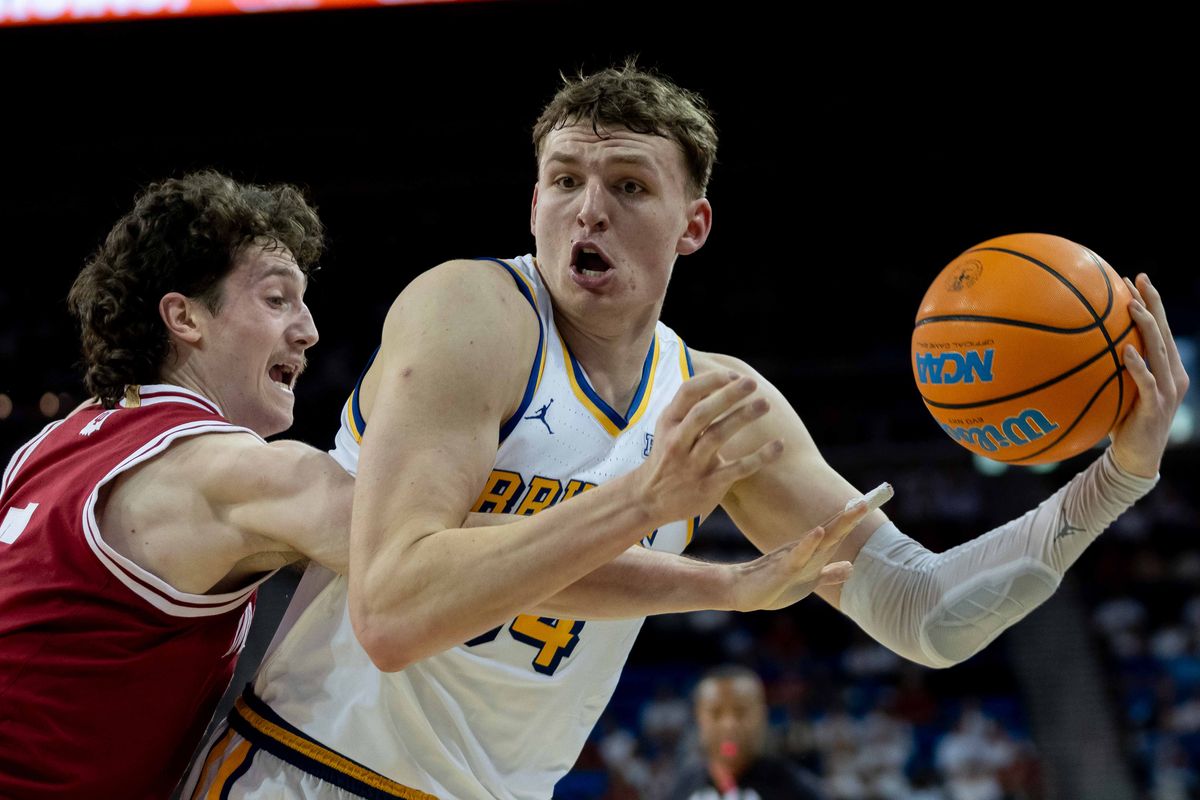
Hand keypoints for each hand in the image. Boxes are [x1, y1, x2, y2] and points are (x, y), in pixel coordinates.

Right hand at [634, 371, 782, 523]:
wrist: (651, 500)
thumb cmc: (667, 456)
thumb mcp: (668, 428)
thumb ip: (688, 406)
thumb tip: (717, 379)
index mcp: (669, 423)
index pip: (686, 393)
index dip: (710, 381)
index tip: (733, 375)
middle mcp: (678, 441)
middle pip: (702, 413)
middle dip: (728, 395)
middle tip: (752, 383)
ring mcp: (693, 464)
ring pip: (717, 436)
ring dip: (742, 417)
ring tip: (765, 404)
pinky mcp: (709, 484)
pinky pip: (737, 468)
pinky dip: (760, 457)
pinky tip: (778, 445)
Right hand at [726, 497, 873, 611]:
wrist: (742, 592)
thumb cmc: (773, 585)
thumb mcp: (808, 581)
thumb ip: (829, 573)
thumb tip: (851, 568)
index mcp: (812, 552)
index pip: (836, 532)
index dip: (853, 519)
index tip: (870, 503)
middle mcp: (805, 549)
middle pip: (833, 529)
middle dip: (851, 515)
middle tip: (869, 500)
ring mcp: (793, 557)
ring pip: (821, 537)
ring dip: (839, 523)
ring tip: (855, 508)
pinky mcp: (782, 569)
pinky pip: (798, 555)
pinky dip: (809, 543)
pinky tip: (819, 532)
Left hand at [1110, 274, 1189, 477]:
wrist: (1134, 459)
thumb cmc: (1120, 423)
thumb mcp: (1114, 391)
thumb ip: (1104, 370)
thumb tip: (1069, 348)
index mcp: (1165, 369)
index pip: (1159, 329)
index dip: (1151, 303)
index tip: (1135, 278)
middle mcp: (1172, 375)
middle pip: (1163, 332)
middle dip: (1153, 303)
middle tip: (1139, 279)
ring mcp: (1166, 391)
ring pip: (1160, 351)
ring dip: (1146, 327)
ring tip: (1132, 305)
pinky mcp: (1156, 407)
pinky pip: (1147, 383)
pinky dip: (1138, 366)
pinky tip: (1127, 351)